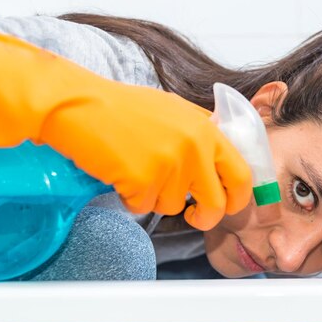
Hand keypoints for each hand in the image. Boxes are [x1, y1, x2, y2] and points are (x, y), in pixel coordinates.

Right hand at [0, 25, 251, 229]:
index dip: (238, 198)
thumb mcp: (176, 112)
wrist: (79, 104)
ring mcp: (170, 165)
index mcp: (207, 130)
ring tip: (136, 169)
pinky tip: (120, 173)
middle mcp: (194, 148)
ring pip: (173, 207)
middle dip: (206, 218)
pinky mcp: (143, 181)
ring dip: (154, 198)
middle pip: (217, 204)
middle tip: (193, 216)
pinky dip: (131, 198)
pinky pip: (143, 207)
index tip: (227, 205)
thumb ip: (203, 137)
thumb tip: (222, 165)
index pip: (242, 175)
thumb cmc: (124, 108)